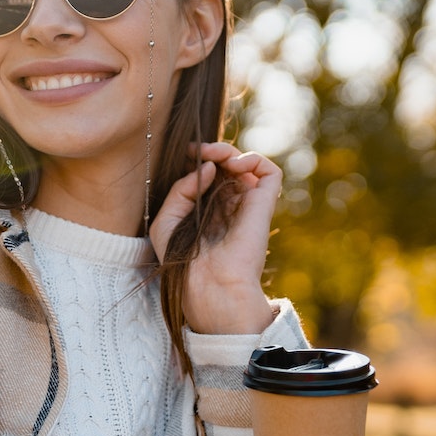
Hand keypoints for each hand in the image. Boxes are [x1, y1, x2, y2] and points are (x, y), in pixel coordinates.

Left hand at [147, 140, 281, 334]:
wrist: (210, 284)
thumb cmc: (184, 261)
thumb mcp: (166, 222)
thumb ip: (180, 190)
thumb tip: (210, 167)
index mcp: (208, 211)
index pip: (209, 175)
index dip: (199, 159)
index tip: (186, 152)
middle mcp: (230, 205)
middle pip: (227, 166)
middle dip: (212, 151)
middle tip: (197, 150)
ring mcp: (248, 204)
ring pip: (246, 164)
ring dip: (229, 151)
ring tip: (214, 156)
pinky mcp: (264, 204)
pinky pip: (269, 171)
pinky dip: (253, 159)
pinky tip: (233, 164)